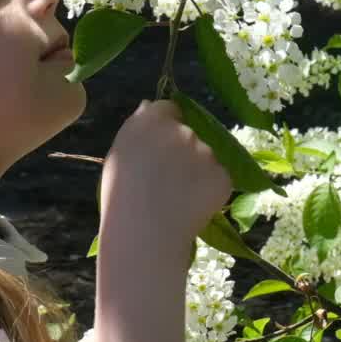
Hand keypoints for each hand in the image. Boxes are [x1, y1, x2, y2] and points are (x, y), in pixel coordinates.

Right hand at [100, 99, 231, 258]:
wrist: (144, 233)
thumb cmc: (120, 197)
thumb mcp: (117, 155)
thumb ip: (137, 129)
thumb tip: (149, 108)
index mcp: (152, 120)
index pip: (168, 108)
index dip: (165, 126)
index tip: (159, 146)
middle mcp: (183, 130)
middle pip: (188, 133)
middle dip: (182, 150)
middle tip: (166, 179)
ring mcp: (206, 152)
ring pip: (204, 157)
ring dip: (196, 171)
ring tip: (176, 198)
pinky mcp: (223, 174)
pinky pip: (217, 177)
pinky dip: (208, 190)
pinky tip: (190, 207)